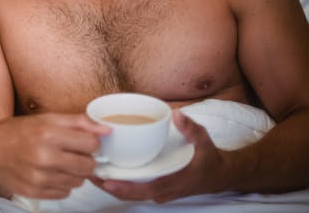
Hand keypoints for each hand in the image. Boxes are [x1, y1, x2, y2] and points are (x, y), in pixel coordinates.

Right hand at [0, 113, 109, 198]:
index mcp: (48, 133)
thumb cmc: (16, 133)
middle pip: (88, 165)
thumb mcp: (45, 119)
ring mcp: (40, 177)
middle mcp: (44, 157)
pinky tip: (49, 173)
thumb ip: (78, 122)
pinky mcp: (36, 193)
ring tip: (58, 162)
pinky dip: (61, 184)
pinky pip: (65, 193)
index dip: (90, 142)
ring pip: (79, 181)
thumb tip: (106, 129)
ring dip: (73, 173)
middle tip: (71, 153)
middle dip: (84, 159)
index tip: (81, 141)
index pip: (92, 143)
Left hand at [91, 110, 227, 202]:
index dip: (125, 188)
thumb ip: (191, 129)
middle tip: (89, 175)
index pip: (146, 189)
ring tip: (91, 174)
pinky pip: (137, 190)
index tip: (106, 181)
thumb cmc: (210, 159)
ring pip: (133, 194)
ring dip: (113, 187)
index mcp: (174, 182)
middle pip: (133, 195)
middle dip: (110, 188)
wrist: (220, 175)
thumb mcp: (205, 141)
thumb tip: (177, 115)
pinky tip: (107, 174)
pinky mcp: (158, 189)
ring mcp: (161, 192)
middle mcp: (165, 191)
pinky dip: (121, 185)